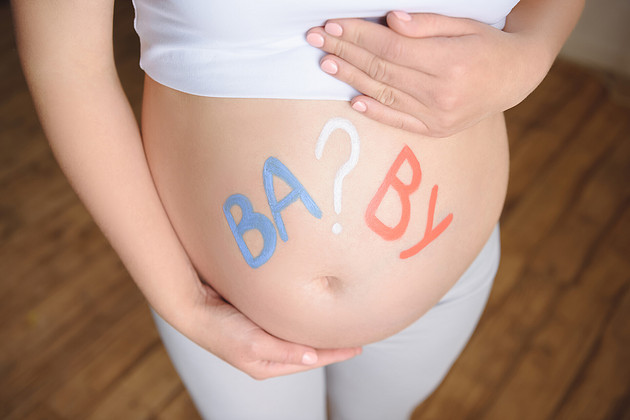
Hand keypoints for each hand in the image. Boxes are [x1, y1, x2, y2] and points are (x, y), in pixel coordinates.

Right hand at [168, 277, 361, 379]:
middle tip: (352, 333)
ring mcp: (263, 336)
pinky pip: (286, 321)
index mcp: (268, 364)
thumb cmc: (220, 329)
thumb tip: (314, 359)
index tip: (357, 347)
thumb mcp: (254, 344)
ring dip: (314, 330)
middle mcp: (268, 352)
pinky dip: (300, 317)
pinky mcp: (258, 319)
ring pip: (297, 334)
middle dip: (328, 343)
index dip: (335, 354)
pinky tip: (308, 309)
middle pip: (307, 349)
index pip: (311, 361)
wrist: (193, 306)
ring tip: (336, 323)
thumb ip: (286, 351)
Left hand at [306, 11, 552, 136]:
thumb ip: (426, 25)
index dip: (358, 35)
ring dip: (351, 78)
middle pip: (381, 69)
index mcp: (450, 63)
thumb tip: (390, 21)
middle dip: (345, 51)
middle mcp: (441, 94)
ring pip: (384, 94)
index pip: (390, 47)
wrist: (515, 78)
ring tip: (327, 62)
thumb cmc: (487, 45)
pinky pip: (398, 120)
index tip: (333, 24)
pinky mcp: (435, 130)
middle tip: (317, 39)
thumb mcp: (463, 25)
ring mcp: (437, 116)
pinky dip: (374, 110)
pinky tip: (353, 98)